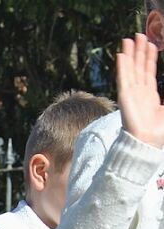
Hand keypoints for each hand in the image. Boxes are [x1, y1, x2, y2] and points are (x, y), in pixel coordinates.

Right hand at [117, 34, 163, 148]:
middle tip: (139, 35)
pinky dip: (122, 66)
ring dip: (130, 53)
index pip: (149, 71)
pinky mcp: (125, 96)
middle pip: (139, 67)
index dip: (150, 57)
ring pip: (131, 68)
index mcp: (149, 95)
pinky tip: (122, 54)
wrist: (148, 141)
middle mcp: (139, 92)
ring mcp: (131, 93)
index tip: (151, 44)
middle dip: (139, 51)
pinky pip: (124, 77)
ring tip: (129, 38)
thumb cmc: (160, 129)